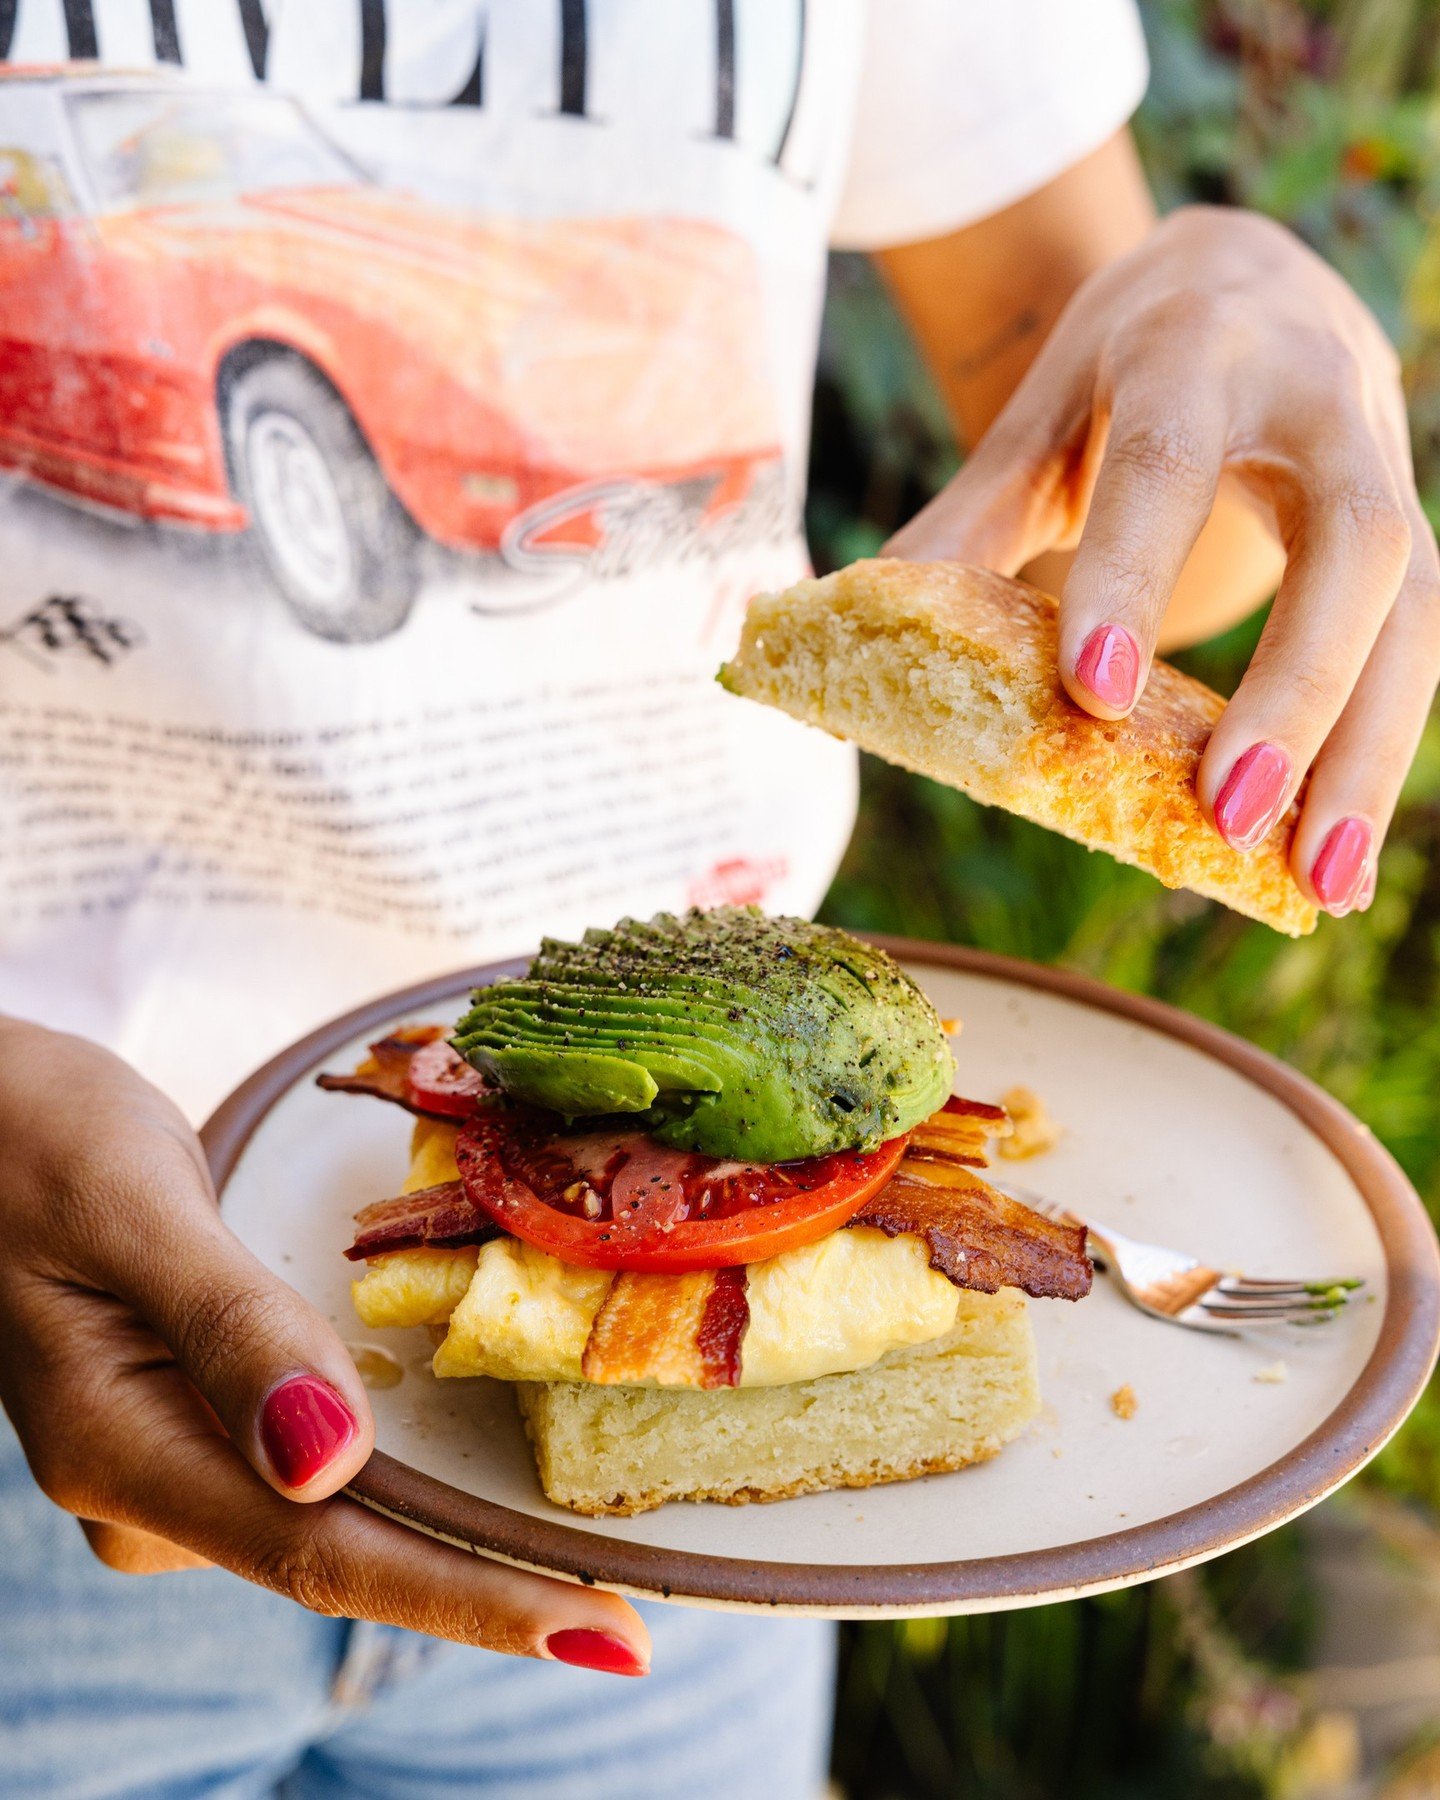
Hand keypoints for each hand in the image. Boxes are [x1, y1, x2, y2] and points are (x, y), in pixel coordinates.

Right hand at [0, 1020, 649, 1675]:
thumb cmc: (33, 1136)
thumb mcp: (131, 1207)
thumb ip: (227, 1327)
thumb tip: (329, 1464)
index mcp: (122, 1446)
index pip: (322, 1552)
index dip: (468, 1597)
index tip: (598, 1631)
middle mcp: (151, 1484)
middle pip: (344, 1555)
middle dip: (488, 1587)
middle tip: (636, 1616)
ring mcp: (174, 1459)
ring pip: (338, 1516)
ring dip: (456, 1533)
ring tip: (589, 1550)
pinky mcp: (200, 1421)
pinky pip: (320, 1467)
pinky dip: (408, 1473)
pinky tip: (481, 1468)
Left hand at [888, 205, 1439, 916]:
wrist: (1242, 277)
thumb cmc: (1119, 366)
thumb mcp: (1035, 420)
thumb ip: (964, 521)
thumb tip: (851, 628)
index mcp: (1192, 350)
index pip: (1167, 462)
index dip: (1132, 576)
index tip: (1093, 697)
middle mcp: (1317, 392)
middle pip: (1351, 541)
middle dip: (1297, 687)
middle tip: (1228, 815)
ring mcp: (1384, 456)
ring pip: (1418, 607)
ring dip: (1367, 753)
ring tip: (1318, 884)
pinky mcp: (1410, 526)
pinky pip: (1417, 644)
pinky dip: (1376, 751)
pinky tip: (1334, 856)